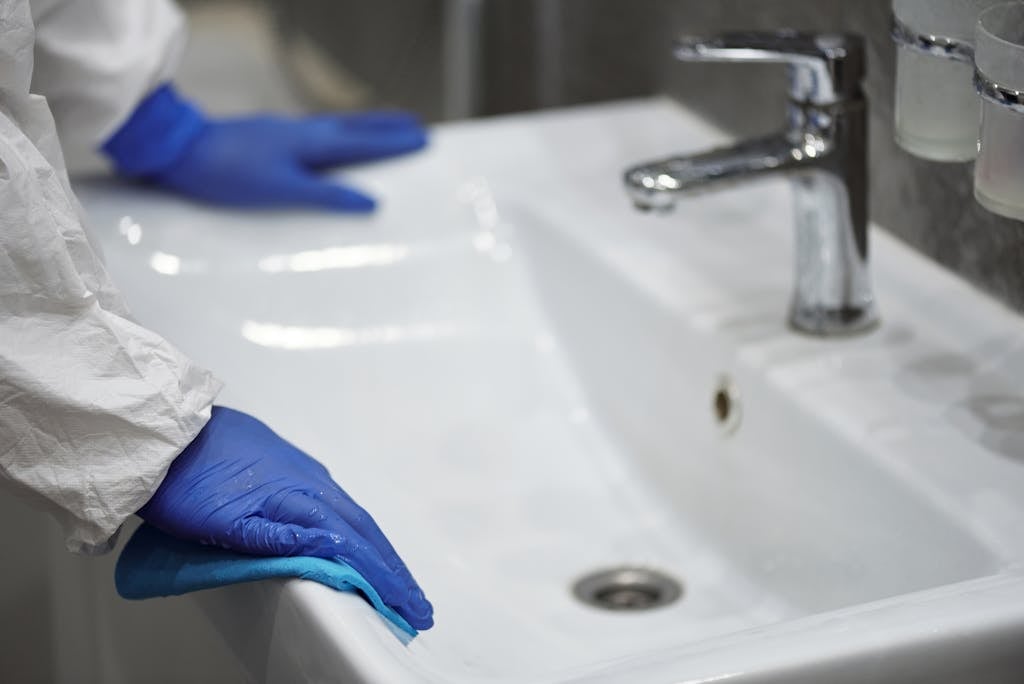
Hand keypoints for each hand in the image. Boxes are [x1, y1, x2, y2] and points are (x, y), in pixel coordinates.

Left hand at [102, 84, 426, 211]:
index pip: (364, 143)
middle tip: (416, 127)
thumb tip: (370, 201)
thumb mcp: (281, 190)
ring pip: (337, 129)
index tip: (424, 139)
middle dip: (387, 129)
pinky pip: (318, 134)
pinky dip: (339, 135)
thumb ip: (327, 196)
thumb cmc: (227, 173)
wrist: (179, 152)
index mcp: (311, 144)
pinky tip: (332, 143)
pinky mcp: (270, 138)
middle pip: (355, 129)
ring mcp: (285, 133)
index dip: (394, 143)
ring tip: (384, 130)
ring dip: (365, 129)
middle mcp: (303, 133)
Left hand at [138, 406, 432, 629]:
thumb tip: (333, 552)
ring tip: (395, 579)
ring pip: (353, 516)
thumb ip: (279, 539)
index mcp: (299, 499)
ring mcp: (303, 472)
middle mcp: (311, 482)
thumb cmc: (185, 481)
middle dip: (394, 570)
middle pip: (365, 531)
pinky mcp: (291, 468)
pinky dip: (357, 529)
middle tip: (418, 603)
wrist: (166, 432)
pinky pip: (338, 503)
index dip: (384, 580)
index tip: (409, 608)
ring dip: (380, 550)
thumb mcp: (226, 521)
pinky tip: (356, 539)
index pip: (353, 547)